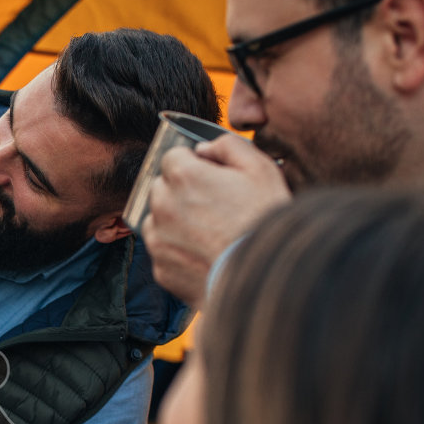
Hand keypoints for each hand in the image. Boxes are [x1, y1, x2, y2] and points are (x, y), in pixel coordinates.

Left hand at [141, 134, 290, 304]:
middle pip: (161, 187)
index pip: (172, 156)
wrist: (266, 278)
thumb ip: (228, 145)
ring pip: (157, 220)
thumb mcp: (260, 168)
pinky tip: (205, 253)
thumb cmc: (265, 221)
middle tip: (213, 205)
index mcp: (182, 176)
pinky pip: (164, 251)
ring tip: (209, 231)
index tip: (210, 177)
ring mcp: (158, 239)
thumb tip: (204, 148)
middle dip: (181, 191)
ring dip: (175, 221)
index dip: (193, 164)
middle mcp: (162, 205)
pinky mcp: (161, 269)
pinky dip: (178, 251)